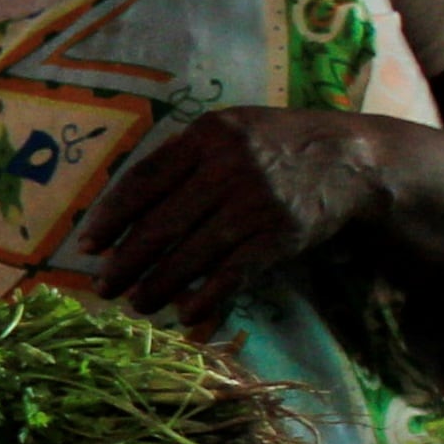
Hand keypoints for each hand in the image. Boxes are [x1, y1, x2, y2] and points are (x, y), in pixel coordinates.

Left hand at [80, 107, 390, 332]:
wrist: (354, 159)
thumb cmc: (278, 144)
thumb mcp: (231, 130)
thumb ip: (183, 156)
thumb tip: (125, 205)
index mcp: (206, 136)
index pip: (143, 181)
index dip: (111, 217)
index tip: (89, 246)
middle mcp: (228, 166)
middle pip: (160, 224)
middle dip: (126, 262)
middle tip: (104, 287)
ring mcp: (255, 202)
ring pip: (190, 253)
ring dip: (158, 286)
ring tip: (138, 305)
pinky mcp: (279, 235)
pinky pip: (231, 273)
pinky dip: (205, 297)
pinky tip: (185, 314)